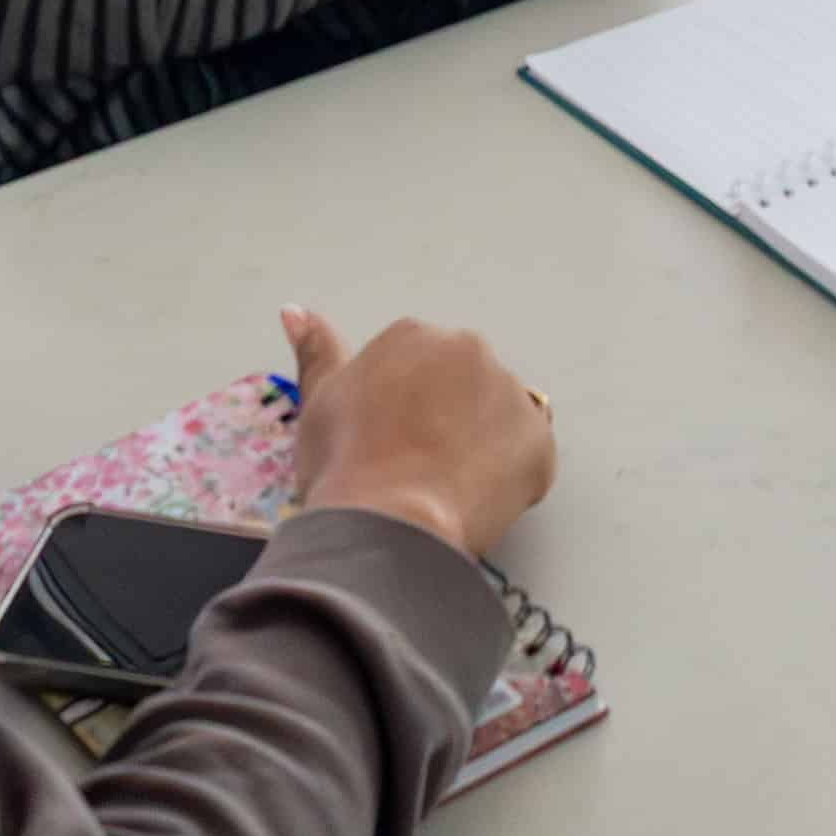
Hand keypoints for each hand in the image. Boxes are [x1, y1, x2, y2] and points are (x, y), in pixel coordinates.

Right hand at [282, 306, 555, 559]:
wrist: (387, 524)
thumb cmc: (344, 467)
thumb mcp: (317, 404)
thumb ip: (316, 352)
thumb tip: (297, 311)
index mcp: (412, 337)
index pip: (414, 370)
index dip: (401, 414)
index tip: (386, 445)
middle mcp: (466, 349)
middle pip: (461, 387)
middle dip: (445, 421)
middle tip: (413, 469)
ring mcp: (508, 393)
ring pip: (497, 420)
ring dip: (480, 447)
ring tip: (440, 490)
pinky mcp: (538, 442)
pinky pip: (527, 458)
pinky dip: (509, 480)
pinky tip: (472, 502)